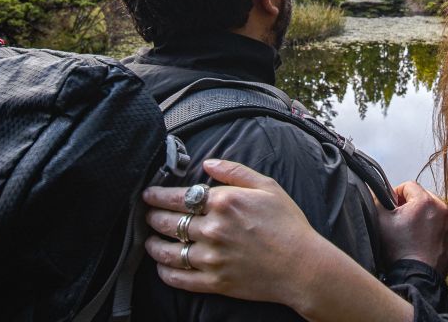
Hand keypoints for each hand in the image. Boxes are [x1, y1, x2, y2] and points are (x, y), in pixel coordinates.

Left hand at [143, 159, 330, 307]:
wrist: (302, 265)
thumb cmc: (288, 224)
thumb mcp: (267, 187)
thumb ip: (235, 172)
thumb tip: (207, 164)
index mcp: (224, 202)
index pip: (179, 197)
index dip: (158, 195)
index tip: (148, 194)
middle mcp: (213, 229)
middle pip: (169, 222)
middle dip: (152, 217)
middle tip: (145, 214)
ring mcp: (212, 258)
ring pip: (169, 251)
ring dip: (153, 245)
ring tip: (148, 241)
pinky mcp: (214, 282)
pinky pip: (179, 279)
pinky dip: (166, 273)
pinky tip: (162, 267)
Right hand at [376, 182, 447, 276]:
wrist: (416, 277)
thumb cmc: (398, 249)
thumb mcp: (380, 220)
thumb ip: (378, 199)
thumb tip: (377, 189)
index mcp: (425, 201)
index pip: (408, 186)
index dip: (396, 194)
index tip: (391, 207)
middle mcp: (442, 208)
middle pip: (422, 196)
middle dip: (410, 204)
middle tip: (400, 219)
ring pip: (433, 209)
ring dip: (422, 215)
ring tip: (411, 231)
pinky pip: (442, 223)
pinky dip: (432, 227)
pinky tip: (422, 239)